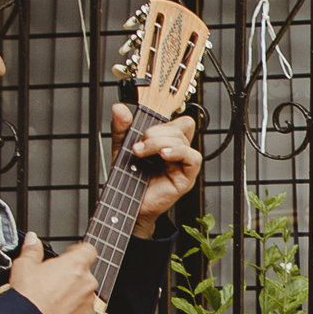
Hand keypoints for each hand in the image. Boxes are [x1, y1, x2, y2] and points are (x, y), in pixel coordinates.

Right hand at [8, 233, 97, 313]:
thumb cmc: (28, 299)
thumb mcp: (23, 266)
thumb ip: (32, 250)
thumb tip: (32, 240)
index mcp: (75, 264)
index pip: (88, 249)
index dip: (78, 251)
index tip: (69, 255)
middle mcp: (86, 282)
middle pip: (84, 273)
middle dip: (72, 276)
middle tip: (53, 282)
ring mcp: (88, 302)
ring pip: (84, 293)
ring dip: (73, 294)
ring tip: (53, 300)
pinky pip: (83, 311)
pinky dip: (74, 311)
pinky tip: (57, 313)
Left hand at [115, 105, 199, 236]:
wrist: (125, 205)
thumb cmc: (128, 179)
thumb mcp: (121, 148)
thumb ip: (121, 128)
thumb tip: (119, 108)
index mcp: (166, 141)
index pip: (176, 120)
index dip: (165, 117)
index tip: (147, 120)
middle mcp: (177, 151)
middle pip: (182, 125)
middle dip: (156, 132)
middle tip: (139, 146)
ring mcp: (182, 164)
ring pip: (183, 139)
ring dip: (159, 142)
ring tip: (142, 153)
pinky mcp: (186, 177)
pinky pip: (193, 157)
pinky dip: (178, 152)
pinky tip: (163, 156)